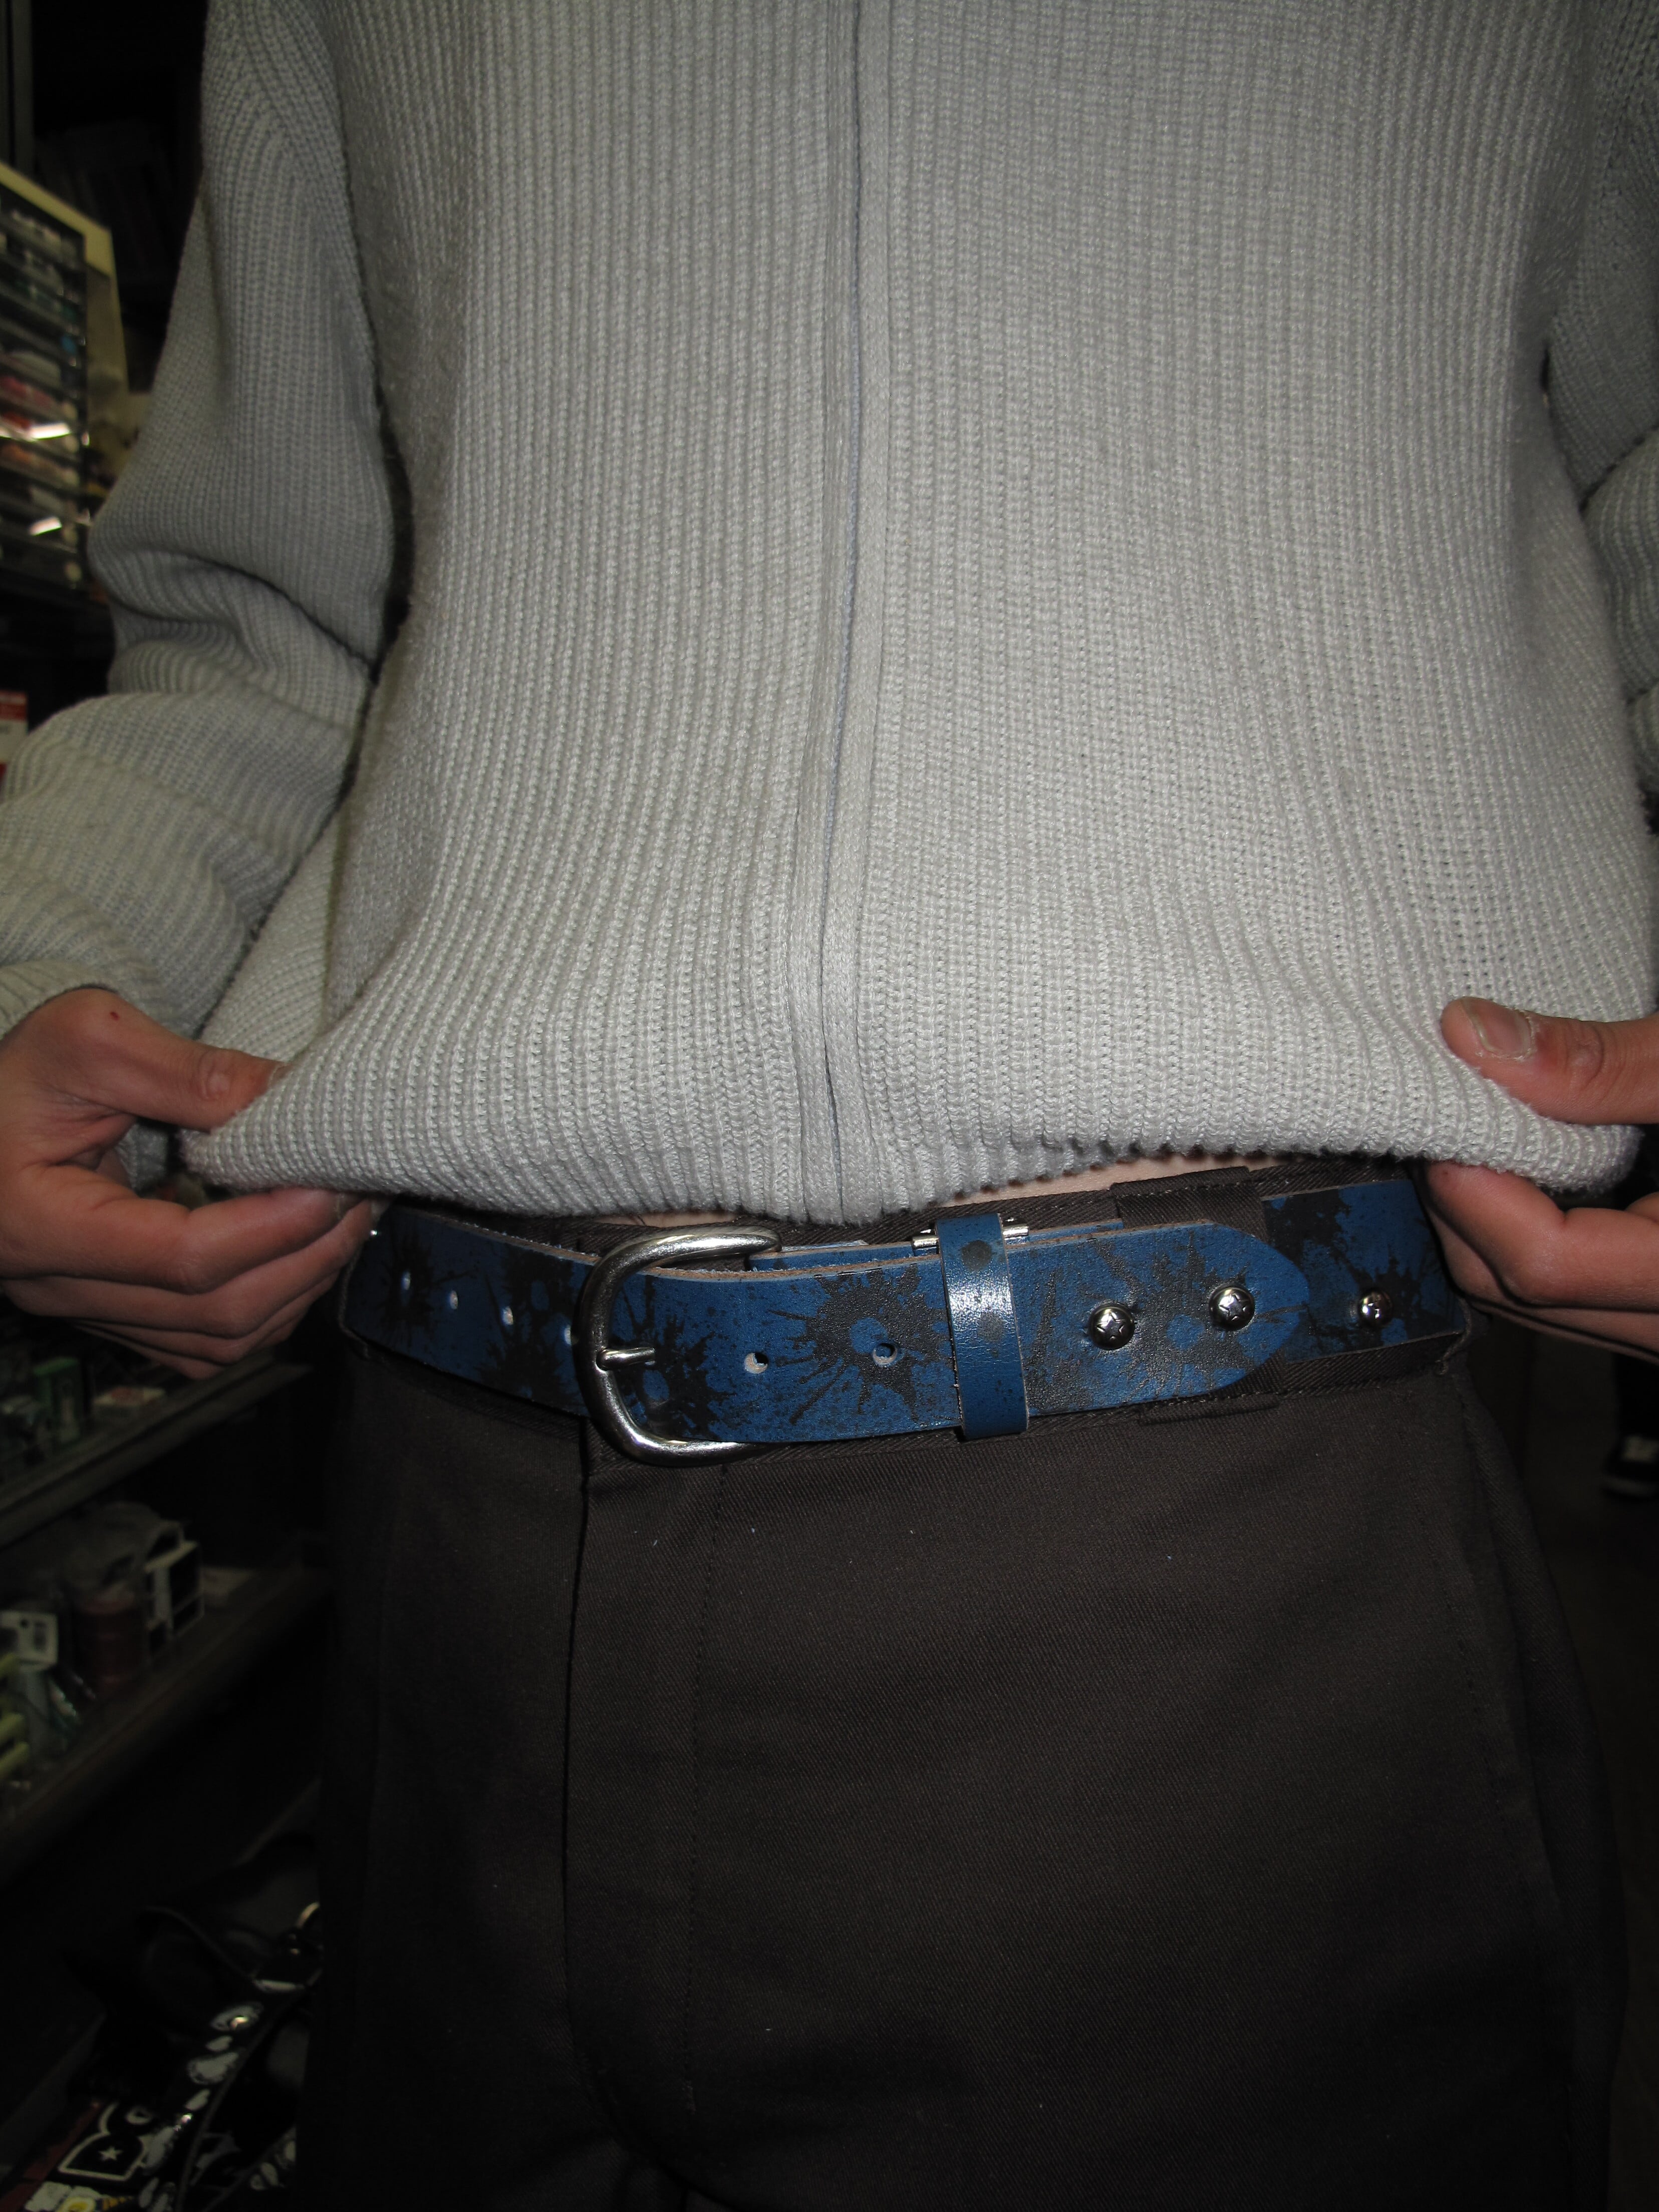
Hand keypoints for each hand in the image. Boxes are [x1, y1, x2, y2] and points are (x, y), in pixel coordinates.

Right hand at [0, 988, 372, 1376]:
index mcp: (39, 1225)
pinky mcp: (112, 1315)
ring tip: (343, 1218)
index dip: (272, 1226)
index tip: (332, 1179)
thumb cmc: (13, 1073)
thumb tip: (286, 1097)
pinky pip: (205, 1343)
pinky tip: (298, 1251)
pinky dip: (268, 1305)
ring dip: (298, 1285)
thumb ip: (186, 1070)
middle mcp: (60, 1288)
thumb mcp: (87, 1038)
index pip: (184, 1258)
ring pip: (219, 1342)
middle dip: (307, 1256)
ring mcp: (86, 1311)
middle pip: (215, 1313)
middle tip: (360, 1193)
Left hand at [1424, 996, 1658, 1355]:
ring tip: (1484, 1140)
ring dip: (1493, 1230)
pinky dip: (1540, 1242)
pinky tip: (1534, 1176)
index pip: (1550, 1264)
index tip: (1445, 1122)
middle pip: (1525, 1296)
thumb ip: (1611, 1065)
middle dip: (1468, 1211)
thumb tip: (1478, 1038)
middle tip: (1448, 1121)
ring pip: (1541, 1309)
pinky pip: (1579, 1301)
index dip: (1476, 1192)